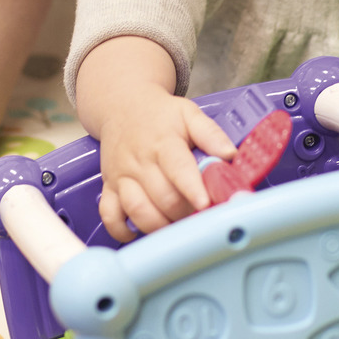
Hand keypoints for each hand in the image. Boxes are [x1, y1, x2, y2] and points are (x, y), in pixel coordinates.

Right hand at [98, 88, 237, 240]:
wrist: (122, 107)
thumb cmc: (160, 116)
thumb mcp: (188, 114)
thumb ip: (211, 134)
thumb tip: (230, 154)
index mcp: (164, 143)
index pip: (178, 168)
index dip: (192, 188)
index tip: (204, 203)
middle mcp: (140, 161)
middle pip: (163, 197)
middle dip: (185, 212)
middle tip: (199, 214)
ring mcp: (122, 176)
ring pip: (137, 209)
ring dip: (159, 225)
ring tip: (176, 224)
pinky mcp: (109, 188)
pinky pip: (110, 216)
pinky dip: (122, 231)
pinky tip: (140, 231)